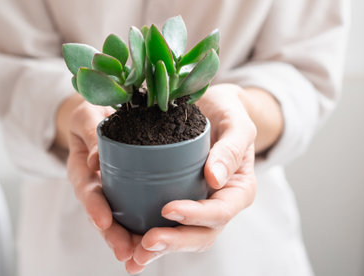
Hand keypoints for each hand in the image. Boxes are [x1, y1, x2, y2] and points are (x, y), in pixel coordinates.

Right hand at [66, 100, 143, 268]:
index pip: (87, 190)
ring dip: (129, 239)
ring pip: (119, 220)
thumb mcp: (85, 116)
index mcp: (82, 169)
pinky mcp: (129, 192)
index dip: (94, 207)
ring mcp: (111, 192)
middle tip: (126, 252)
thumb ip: (90, 132)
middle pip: (102, 215)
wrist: (99, 118)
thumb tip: (95, 161)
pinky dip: (143, 229)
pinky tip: (156, 244)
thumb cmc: (91, 115)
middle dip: (113, 235)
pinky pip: (135, 212)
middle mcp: (96, 186)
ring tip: (141, 258)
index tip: (103, 221)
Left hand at [129, 84, 256, 271]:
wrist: (214, 108)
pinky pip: (164, 223)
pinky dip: (145, 235)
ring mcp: (198, 206)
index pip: (220, 212)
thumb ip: (231, 149)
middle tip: (146, 244)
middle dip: (173, 242)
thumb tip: (215, 178)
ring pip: (181, 236)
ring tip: (132, 256)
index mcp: (237, 190)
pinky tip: (126, 242)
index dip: (196, 216)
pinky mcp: (178, 200)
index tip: (168, 209)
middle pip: (200, 234)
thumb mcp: (237, 124)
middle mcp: (218, 204)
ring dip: (157, 250)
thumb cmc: (229, 113)